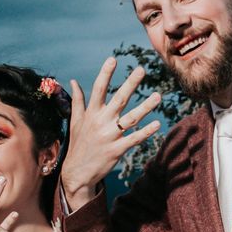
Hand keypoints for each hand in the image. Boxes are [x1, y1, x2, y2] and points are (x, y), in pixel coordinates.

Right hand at [60, 57, 161, 208]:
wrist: (77, 172)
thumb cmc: (79, 144)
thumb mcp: (75, 121)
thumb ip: (77, 101)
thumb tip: (73, 81)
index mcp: (91, 113)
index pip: (98, 89)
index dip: (105, 74)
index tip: (113, 59)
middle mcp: (101, 122)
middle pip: (118, 99)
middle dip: (130, 84)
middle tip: (141, 69)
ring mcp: (110, 136)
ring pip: (131, 119)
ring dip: (145, 107)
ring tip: (158, 96)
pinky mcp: (117, 150)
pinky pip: (134, 139)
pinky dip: (146, 132)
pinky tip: (157, 124)